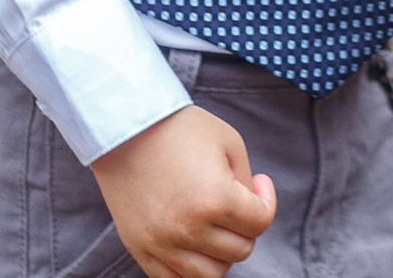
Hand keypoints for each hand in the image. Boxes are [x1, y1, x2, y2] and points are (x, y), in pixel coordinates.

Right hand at [88, 105, 275, 277]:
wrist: (126, 129)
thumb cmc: (180, 130)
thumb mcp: (229, 144)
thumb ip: (246, 184)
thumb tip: (251, 211)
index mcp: (214, 200)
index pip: (260, 223)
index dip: (267, 201)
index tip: (259, 182)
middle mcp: (187, 229)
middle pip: (239, 251)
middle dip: (247, 227)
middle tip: (238, 202)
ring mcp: (160, 243)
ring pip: (209, 275)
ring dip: (221, 254)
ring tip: (218, 227)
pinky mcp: (139, 249)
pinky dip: (190, 268)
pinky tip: (194, 243)